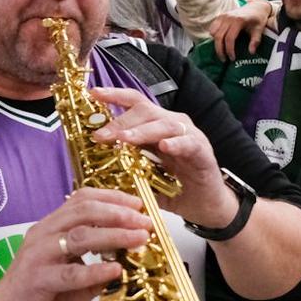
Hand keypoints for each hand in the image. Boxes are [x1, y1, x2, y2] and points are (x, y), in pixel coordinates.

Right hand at [0, 188, 150, 300]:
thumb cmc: (38, 295)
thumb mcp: (73, 275)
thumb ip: (97, 266)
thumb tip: (130, 260)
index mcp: (51, 228)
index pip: (82, 199)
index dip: (112, 198)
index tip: (139, 205)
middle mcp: (43, 235)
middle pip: (83, 211)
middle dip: (119, 214)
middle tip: (145, 222)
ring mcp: (38, 256)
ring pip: (79, 236)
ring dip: (114, 236)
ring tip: (139, 240)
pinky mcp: (36, 280)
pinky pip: (69, 273)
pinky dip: (95, 270)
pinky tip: (115, 270)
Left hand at [87, 86, 239, 229]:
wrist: (205, 206)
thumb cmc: (175, 188)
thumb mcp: (143, 176)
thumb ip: (124, 167)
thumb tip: (94, 168)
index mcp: (155, 126)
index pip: (134, 104)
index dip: (115, 96)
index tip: (94, 93)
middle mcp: (172, 125)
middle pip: (145, 110)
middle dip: (121, 121)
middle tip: (101, 135)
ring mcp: (189, 136)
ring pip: (165, 124)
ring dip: (142, 130)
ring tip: (125, 138)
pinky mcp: (203, 152)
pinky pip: (189, 143)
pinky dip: (176, 143)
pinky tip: (164, 147)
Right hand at [209, 3, 271, 59]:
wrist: (256, 7)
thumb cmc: (258, 19)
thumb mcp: (259, 30)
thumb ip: (255, 41)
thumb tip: (251, 52)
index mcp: (238, 21)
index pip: (229, 38)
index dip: (229, 50)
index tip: (232, 58)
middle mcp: (229, 18)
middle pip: (219, 37)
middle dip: (220, 50)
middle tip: (224, 59)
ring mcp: (223, 16)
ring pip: (214, 33)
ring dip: (216, 44)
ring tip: (222, 51)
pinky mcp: (220, 16)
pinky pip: (212, 28)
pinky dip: (214, 36)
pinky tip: (220, 41)